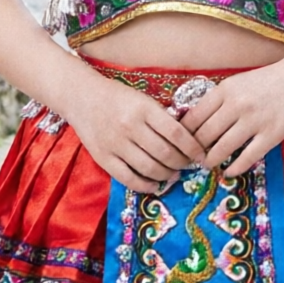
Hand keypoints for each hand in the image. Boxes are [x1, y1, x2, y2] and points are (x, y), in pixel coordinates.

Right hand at [67, 79, 207, 194]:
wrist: (81, 97)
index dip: (194, 149)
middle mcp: (130, 127)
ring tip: (173, 173)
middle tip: (187, 165)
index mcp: (144, 109)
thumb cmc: (119, 98)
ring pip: (150, 168)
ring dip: (167, 175)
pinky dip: (145, 185)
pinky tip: (155, 184)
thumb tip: (189, 141)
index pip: (177, 134)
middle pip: (166, 154)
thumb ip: (163, 118)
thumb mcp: (144, 100)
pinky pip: (128, 178)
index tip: (202, 156)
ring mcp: (115, 144)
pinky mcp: (103, 157)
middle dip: (182, 163)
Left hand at [181, 59, 283, 177]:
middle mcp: (237, 105)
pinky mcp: (272, 135)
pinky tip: (229, 171)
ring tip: (208, 164)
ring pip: (223, 148)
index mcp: (225, 91)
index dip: (183, 134)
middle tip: (193, 157)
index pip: (193, 117)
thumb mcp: (236, 84)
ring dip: (211, 160)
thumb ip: (216, 101)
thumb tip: (193, 124)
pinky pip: (248, 157)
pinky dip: (235, 167)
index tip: (182, 143)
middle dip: (195, 150)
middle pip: (204, 135)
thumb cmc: (265, 81)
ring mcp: (255, 121)